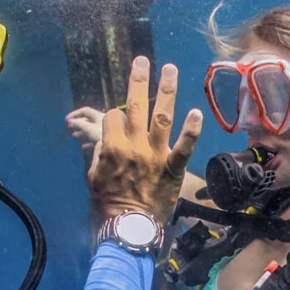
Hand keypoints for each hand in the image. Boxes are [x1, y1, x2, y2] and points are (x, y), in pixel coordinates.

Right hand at [65, 106, 104, 154]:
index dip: (75, 114)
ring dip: (82, 132)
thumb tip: (70, 121)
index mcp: (99, 116)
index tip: (67, 119)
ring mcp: (105, 131)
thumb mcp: (88, 128)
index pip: (85, 111)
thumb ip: (78, 124)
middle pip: (88, 120)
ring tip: (74, 135)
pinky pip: (96, 139)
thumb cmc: (101, 134)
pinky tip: (83, 146)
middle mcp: (103, 121)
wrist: (116, 146)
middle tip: (70, 127)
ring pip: (92, 130)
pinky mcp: (107, 140)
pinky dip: (88, 142)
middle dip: (78, 123)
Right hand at [87, 56, 202, 220]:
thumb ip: (99, 153)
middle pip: (136, 106)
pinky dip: (191, 131)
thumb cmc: (108, 204)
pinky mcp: (173, 169)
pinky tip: (197, 112)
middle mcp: (134, 146)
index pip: (112, 117)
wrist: (128, 228)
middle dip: (138, 80)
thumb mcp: (93, 176)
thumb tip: (105, 139)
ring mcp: (155, 155)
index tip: (116, 122)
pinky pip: (184, 147)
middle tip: (143, 60)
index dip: (113, 116)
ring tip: (169, 69)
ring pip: (161, 117)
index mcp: (111, 147)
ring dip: (166, 90)